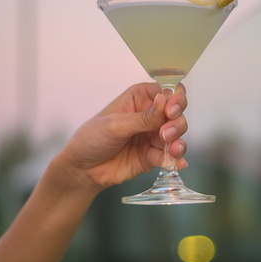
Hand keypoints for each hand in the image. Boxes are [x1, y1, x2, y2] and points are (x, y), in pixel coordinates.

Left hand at [56, 82, 188, 189]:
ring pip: (177, 134)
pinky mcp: (153, 155)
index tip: (171, 111)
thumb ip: (143, 117)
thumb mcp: (116, 125)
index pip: (167, 91)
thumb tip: (165, 101)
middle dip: (177, 122)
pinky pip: (170, 155)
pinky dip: (176, 158)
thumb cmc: (92, 139)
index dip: (175, 98)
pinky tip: (177, 162)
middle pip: (177, 112)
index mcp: (140, 98)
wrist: (82, 170)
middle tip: (165, 134)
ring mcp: (153, 135)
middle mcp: (150, 114)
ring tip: (173, 150)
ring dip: (178, 141)